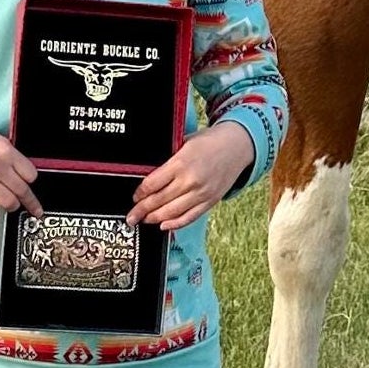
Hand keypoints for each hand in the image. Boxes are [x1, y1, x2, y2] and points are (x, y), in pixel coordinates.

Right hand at [0, 120, 40, 215]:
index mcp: (6, 151)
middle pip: (22, 191)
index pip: (31, 175)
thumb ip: (14, 159)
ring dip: (12, 205)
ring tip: (9, 202)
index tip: (30, 185)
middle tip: (33, 206)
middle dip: (29, 201)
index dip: (31, 181)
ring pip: (8, 202)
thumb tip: (29, 179)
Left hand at [131, 123, 254, 231]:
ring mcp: (201, 193)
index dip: (140, 193)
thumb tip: (147, 176)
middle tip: (131, 217)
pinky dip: (175, 224)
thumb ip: (167, 160)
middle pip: (159, 200)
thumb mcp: (184, 143)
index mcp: (181, 162)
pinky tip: (164, 225)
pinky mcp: (210, 201)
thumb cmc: (209, 141)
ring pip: (172, 212)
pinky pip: (189, 217)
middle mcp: (191, 180)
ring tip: (144, 220)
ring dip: (155, 218)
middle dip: (141, 210)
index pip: (152, 184)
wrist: (237, 146)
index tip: (135, 196)